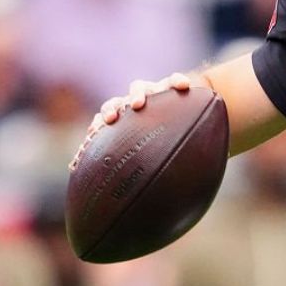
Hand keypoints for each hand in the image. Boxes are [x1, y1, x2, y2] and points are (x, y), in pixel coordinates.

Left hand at [71, 73, 194, 171]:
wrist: (189, 112)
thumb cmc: (167, 139)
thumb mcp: (152, 154)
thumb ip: (137, 169)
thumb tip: (120, 205)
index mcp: (126, 119)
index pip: (106, 119)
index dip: (99, 124)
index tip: (95, 132)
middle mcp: (135, 106)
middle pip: (117, 102)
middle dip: (112, 108)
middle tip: (111, 119)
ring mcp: (152, 93)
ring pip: (139, 87)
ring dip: (136, 93)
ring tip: (138, 104)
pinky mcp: (171, 86)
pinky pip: (174, 80)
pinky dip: (176, 80)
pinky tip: (184, 86)